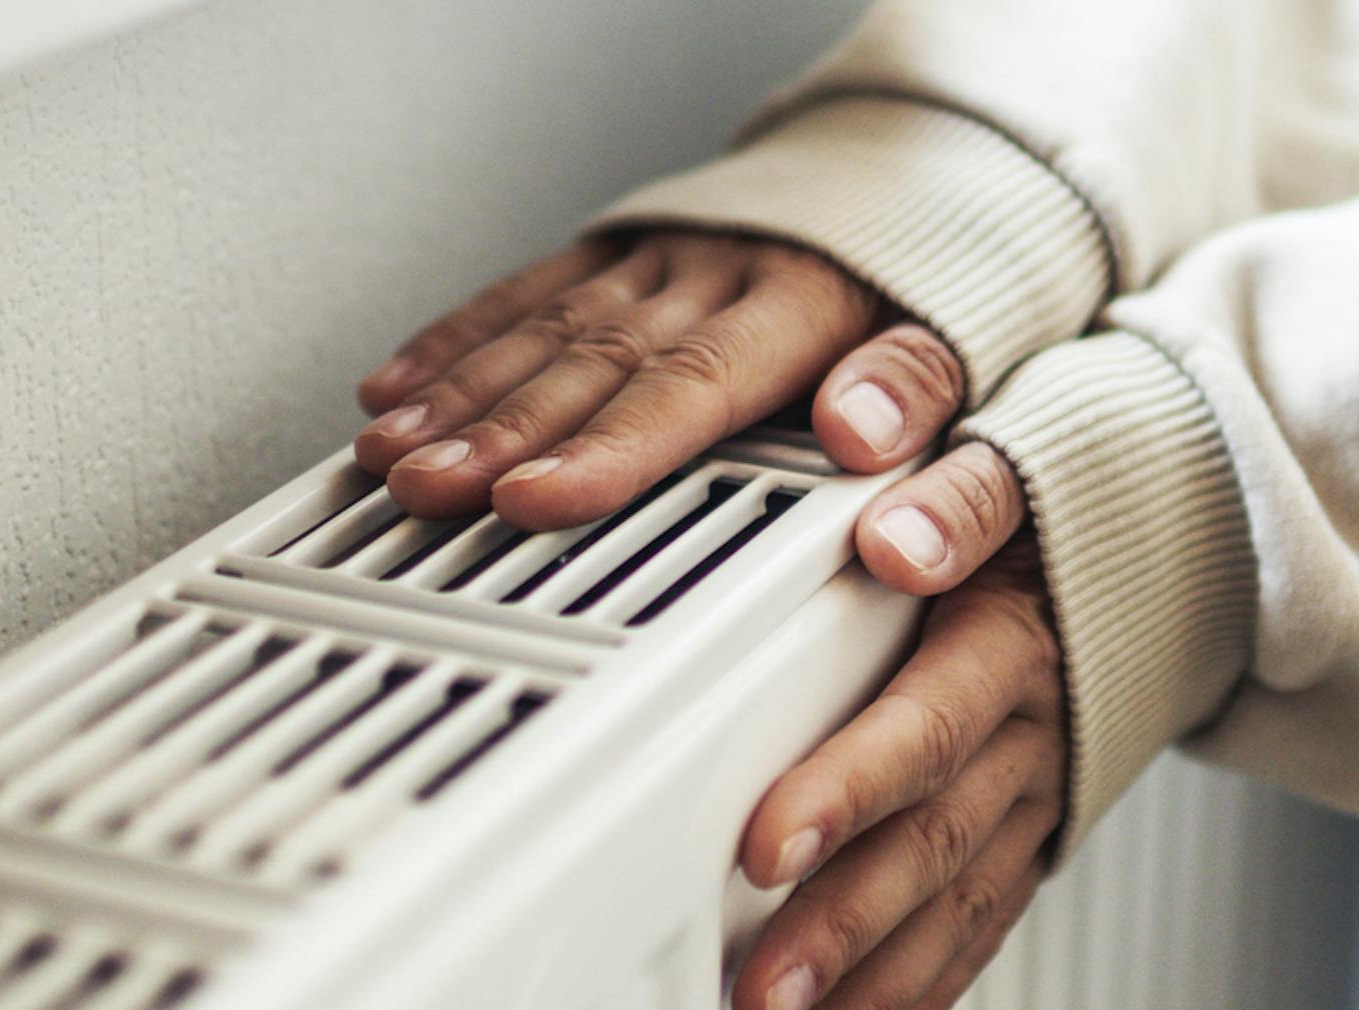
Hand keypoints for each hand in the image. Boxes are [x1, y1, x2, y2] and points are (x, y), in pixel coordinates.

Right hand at [354, 231, 970, 545]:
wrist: (914, 161)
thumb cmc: (930, 279)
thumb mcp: (967, 334)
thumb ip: (914, 385)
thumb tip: (863, 434)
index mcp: (799, 304)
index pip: (691, 386)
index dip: (610, 448)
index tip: (535, 499)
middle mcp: (713, 275)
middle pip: (594, 363)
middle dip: (500, 432)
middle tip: (427, 488)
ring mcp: (658, 258)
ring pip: (546, 329)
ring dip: (460, 395)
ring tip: (391, 454)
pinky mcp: (619, 247)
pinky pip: (528, 291)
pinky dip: (456, 339)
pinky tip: (396, 384)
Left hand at [729, 444, 1061, 1009]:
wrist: (1188, 528)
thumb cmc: (1056, 488)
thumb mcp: (1012, 446)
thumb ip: (953, 474)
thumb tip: (898, 527)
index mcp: (1012, 634)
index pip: (928, 721)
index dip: (850, 786)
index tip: (766, 844)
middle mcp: (1034, 727)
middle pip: (933, 840)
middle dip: (844, 928)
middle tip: (759, 994)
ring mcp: (1040, 791)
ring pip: (956, 906)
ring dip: (874, 994)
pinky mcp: (1041, 833)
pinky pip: (985, 928)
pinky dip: (924, 1001)